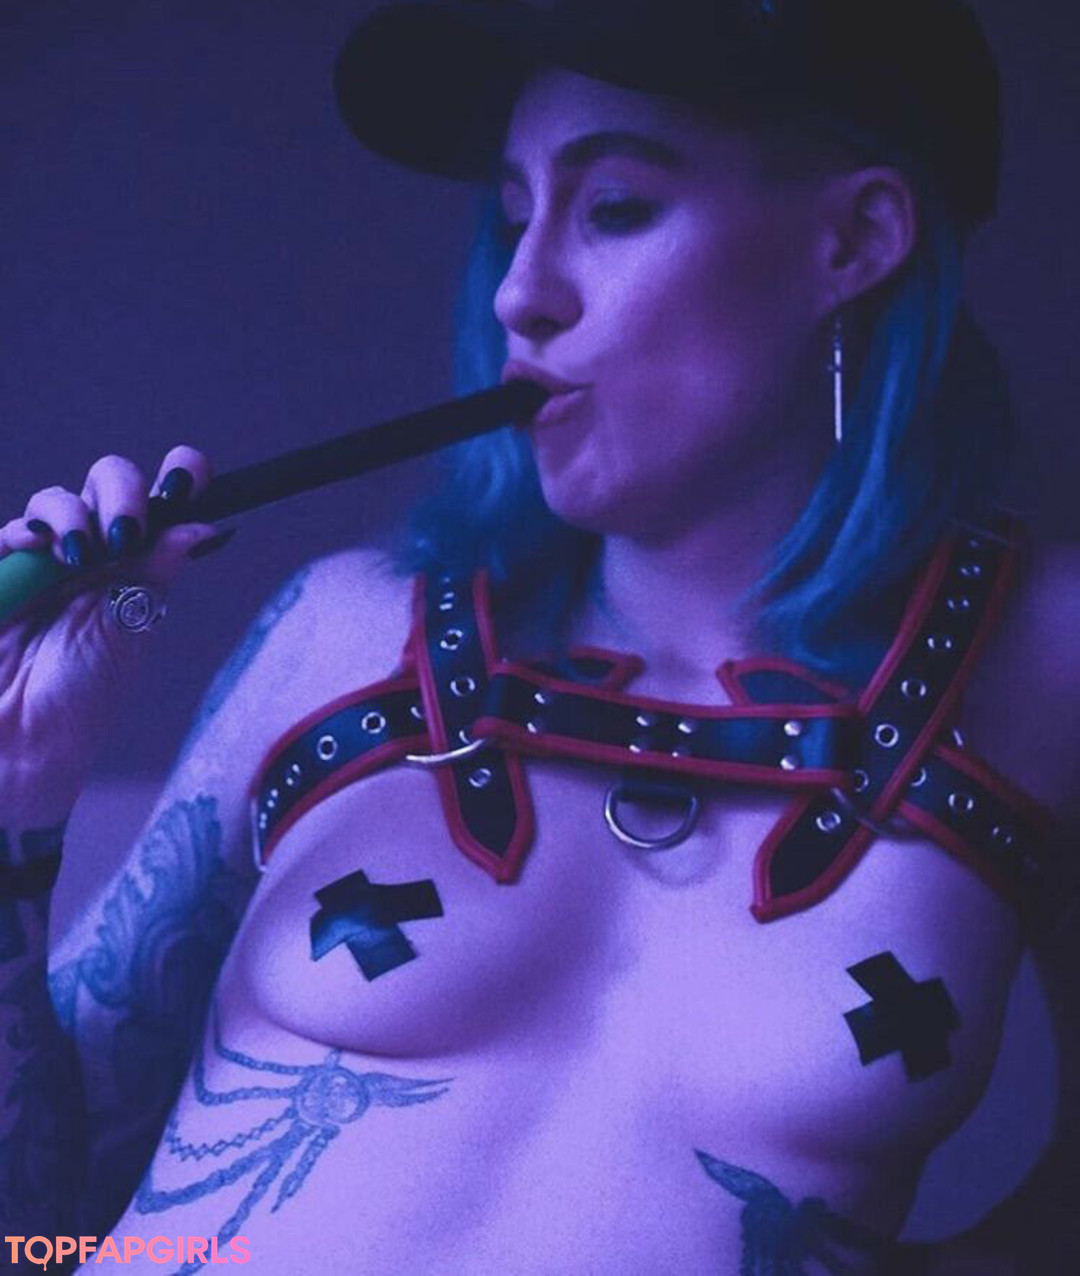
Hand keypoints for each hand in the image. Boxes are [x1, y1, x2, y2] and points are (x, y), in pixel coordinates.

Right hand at [0, 446, 224, 816]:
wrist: (20, 745)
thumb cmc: (81, 700)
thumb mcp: (126, 634)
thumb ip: (154, 575)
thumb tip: (205, 527)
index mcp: (135, 565)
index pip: (160, 504)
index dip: (177, 477)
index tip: (186, 476)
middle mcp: (91, 554)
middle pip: (108, 483)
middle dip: (121, 490)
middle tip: (126, 529)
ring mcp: (41, 560)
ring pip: (56, 500)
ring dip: (72, 512)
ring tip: (80, 554)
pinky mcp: (0, 573)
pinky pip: (6, 534)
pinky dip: (22, 530)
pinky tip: (36, 546)